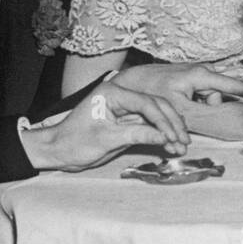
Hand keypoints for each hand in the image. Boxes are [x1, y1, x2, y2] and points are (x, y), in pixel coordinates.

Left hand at [22, 82, 190, 171]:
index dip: (163, 120)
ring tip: (182, 146)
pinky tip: (171, 144)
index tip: (174, 136)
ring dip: (169, 130)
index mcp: (113, 93)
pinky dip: (161, 135)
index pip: (146, 103)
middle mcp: (121, 96)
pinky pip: (149, 125)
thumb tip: (165, 137)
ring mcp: (125, 108)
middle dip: (172, 124)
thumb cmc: (74, 142)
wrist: (58, 150)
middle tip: (184, 141)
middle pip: (155, 105)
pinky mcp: (127, 120)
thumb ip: (136, 135)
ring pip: (156, 115)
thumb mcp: (106, 139)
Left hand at [114, 63, 242, 105]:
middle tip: (191, 117)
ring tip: (181, 112)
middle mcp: (202, 71)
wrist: (133, 80)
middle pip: (219, 96)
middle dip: (210, 110)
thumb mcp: (178, 109)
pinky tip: (181, 108)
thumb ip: (203, 117)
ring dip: (200, 109)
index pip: (231, 84)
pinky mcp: (191, 79)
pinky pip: (202, 95)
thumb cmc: (153, 92)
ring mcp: (196, 74)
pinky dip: (195, 104)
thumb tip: (223, 127)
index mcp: (201, 75)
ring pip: (210, 98)